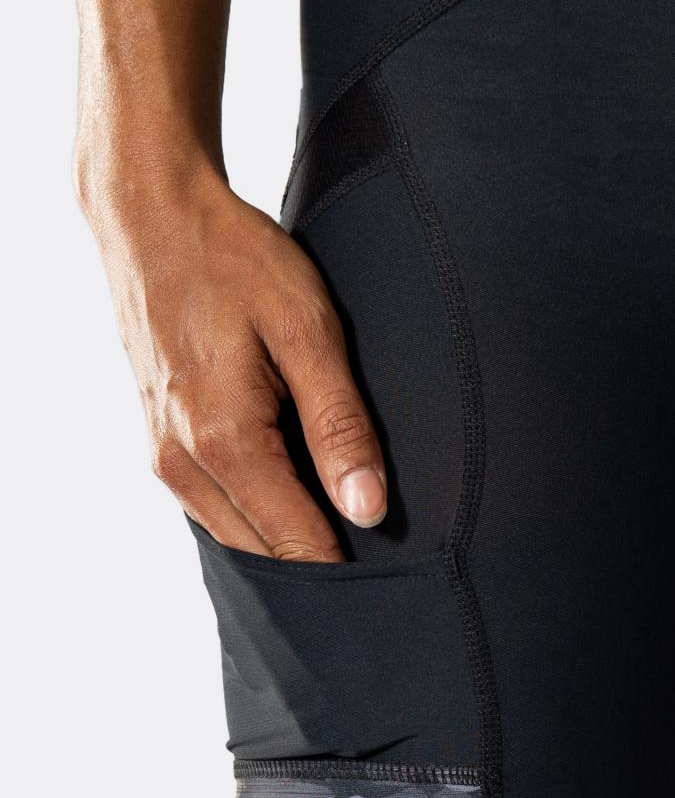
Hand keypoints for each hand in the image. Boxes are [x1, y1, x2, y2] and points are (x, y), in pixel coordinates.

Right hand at [82, 167, 385, 560]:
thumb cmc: (236, 261)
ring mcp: (164, 456)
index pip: (296, 544)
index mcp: (224, 441)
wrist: (152, 216)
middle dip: (322, 565)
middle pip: (265, 554)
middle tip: (390, 565)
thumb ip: (341, 425)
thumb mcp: (309, 331)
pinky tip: (304, 499)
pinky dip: (261, 515)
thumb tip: (368, 510)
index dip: (348, 572)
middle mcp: (183, 463)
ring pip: (238, 537)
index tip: (399, 582)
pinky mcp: (162, 443)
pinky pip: (217, 507)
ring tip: (354, 537)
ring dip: (290, 543)